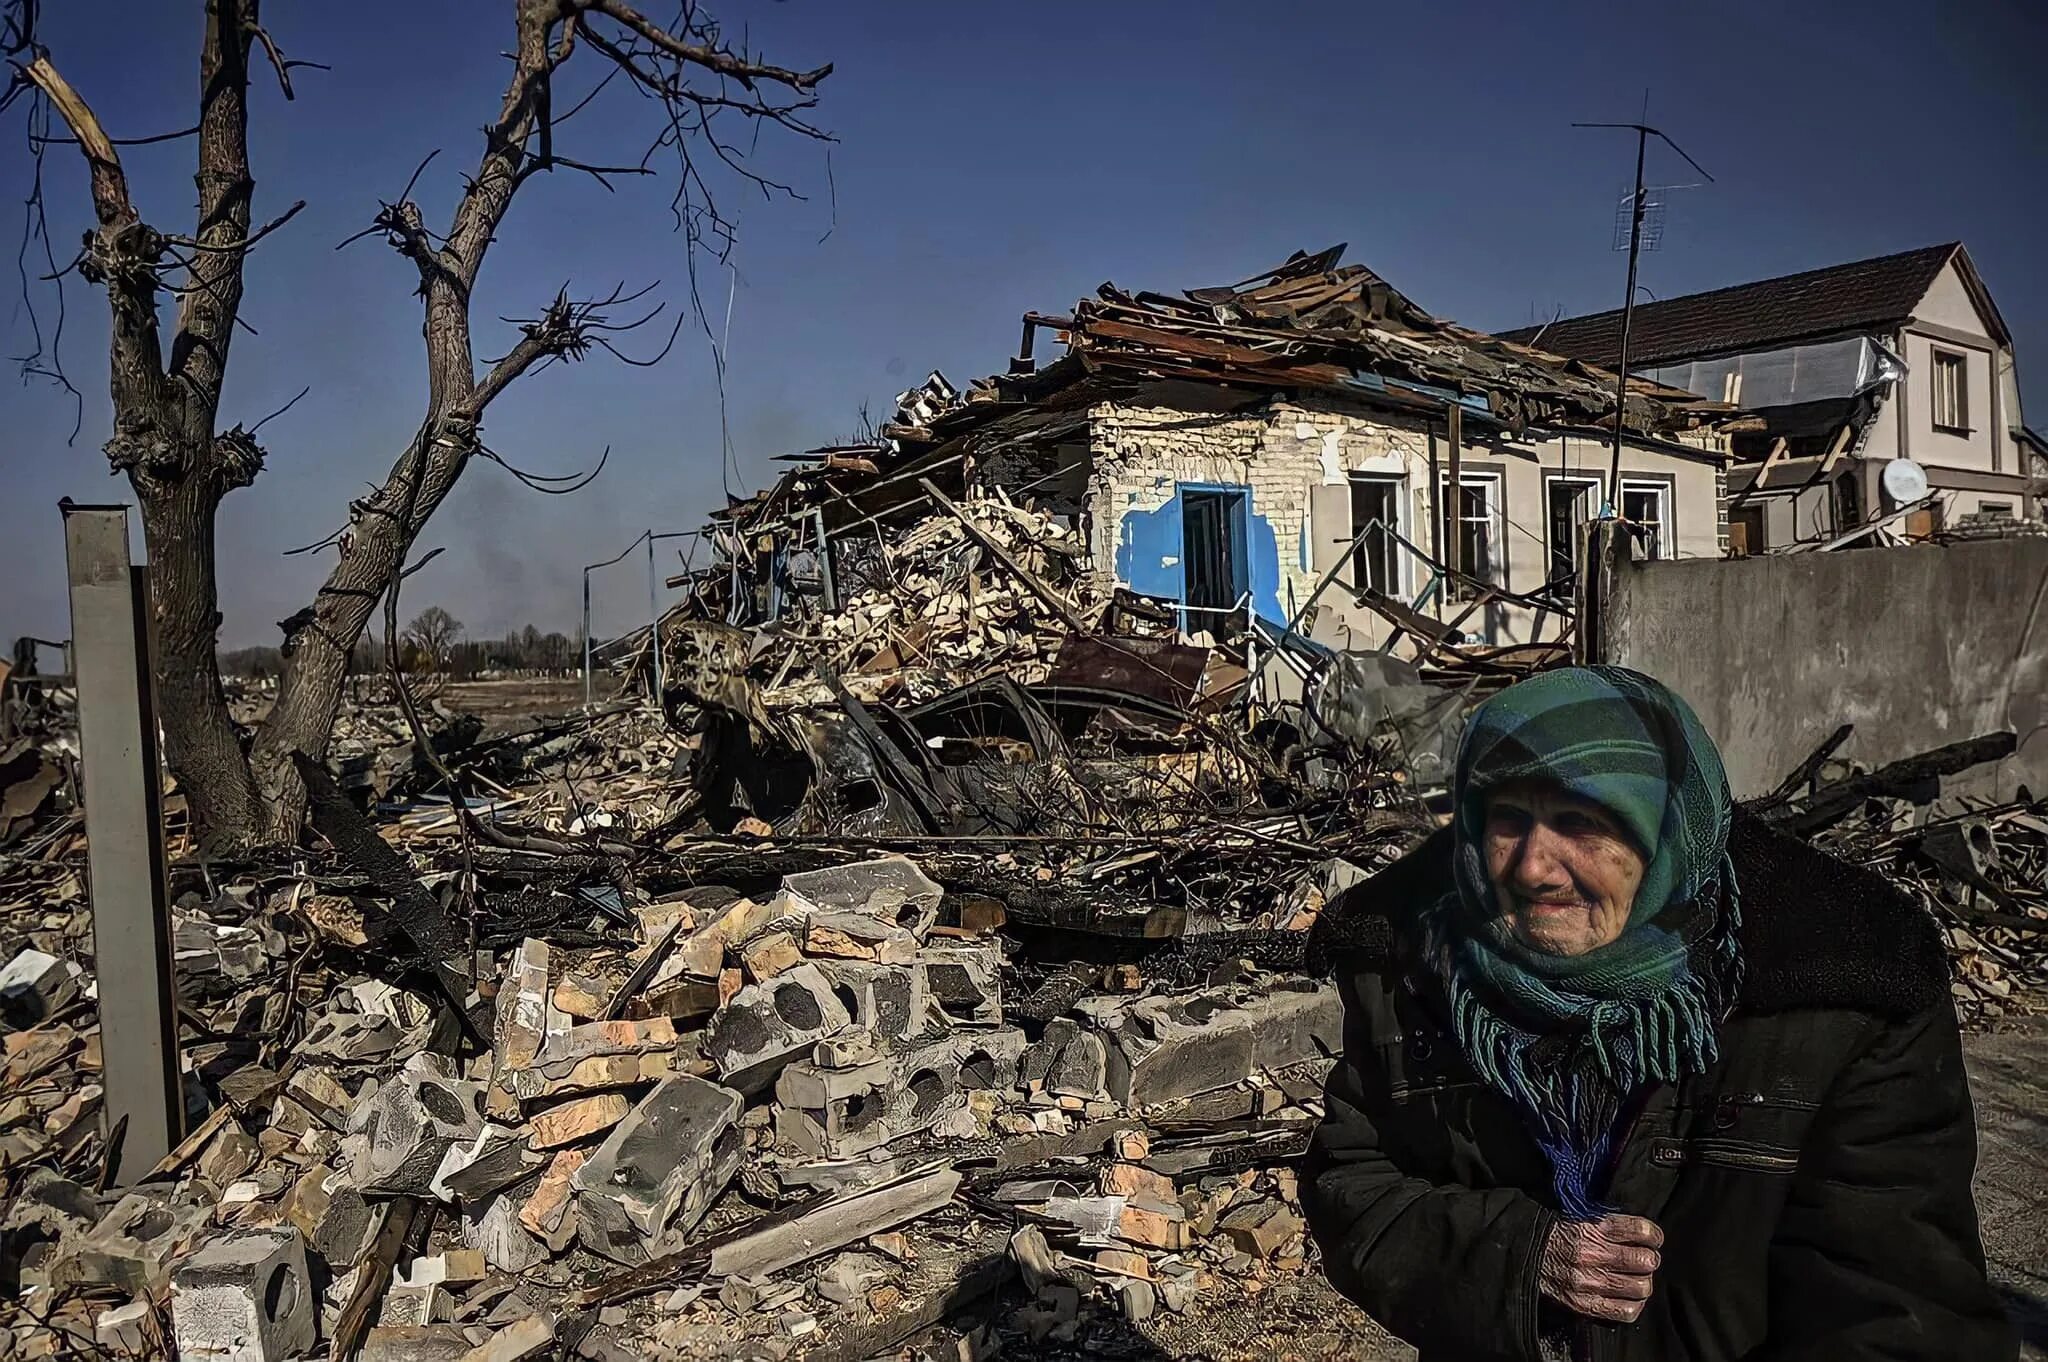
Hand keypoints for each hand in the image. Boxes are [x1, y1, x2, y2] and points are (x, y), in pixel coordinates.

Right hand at [1539, 1214, 1662, 1322]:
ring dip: (1643, 1282)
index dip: (1654, 1236)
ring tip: (1636, 1278)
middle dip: (1650, 1260)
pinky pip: (1626, 1311)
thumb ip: (1607, 1222)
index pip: (1641, 1230)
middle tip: (1644, 1260)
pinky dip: (1634, 1304)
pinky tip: (1629, 1296)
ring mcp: (1589, 1282)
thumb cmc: (1553, 1232)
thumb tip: (1639, 1232)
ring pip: (1641, 1287)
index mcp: (1593, 1227)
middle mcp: (1593, 1254)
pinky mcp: (1585, 1304)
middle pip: (1646, 1261)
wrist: (1521, 1252)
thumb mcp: (1578, 1215)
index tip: (1653, 1239)